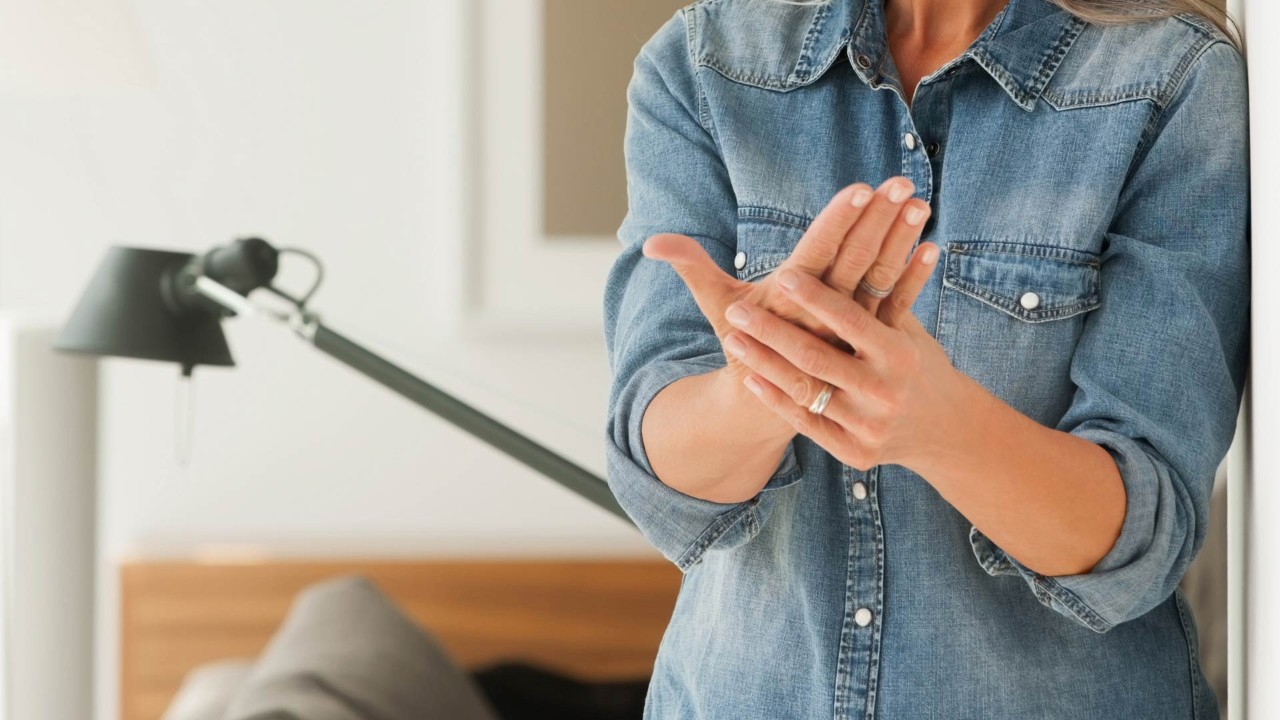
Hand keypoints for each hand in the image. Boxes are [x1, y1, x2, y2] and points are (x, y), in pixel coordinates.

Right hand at [642, 177, 930, 387]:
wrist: (771, 410)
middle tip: (898, 184)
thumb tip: (651, 244)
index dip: (839, 222)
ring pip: (879, 281)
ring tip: (917, 203)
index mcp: (786, 303)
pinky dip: (916, 279)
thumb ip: (691, 267)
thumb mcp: (717, 308)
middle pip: (854, 263)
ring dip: (900, 242)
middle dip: (877, 222)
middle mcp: (821, 319)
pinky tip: (932, 247)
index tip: (861, 190)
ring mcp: (848, 333)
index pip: (816, 255)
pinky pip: (898, 308)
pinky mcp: (868, 343)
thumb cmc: (745, 347)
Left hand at [721, 244, 964, 471]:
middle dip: (771, 332)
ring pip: (805, 391)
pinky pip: (806, 423)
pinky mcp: (855, 452)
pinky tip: (750, 377)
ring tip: (733, 339)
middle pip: (816, 357)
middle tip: (737, 311)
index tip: (781, 275)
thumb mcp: (905, 329)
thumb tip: (862, 228)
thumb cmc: (915, 362)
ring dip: (764, 363)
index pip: (850, 320)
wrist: (943, 430)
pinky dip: (776, 399)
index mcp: (899, 354)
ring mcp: (870, 425)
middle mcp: (886, 391)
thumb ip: (878, 295)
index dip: (815, 297)